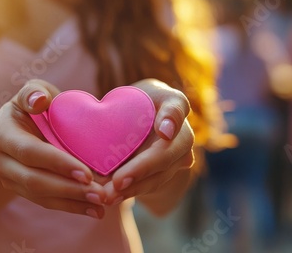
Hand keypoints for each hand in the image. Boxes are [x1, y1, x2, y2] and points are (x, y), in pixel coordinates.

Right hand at [0, 80, 106, 218]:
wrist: (30, 124)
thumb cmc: (38, 104)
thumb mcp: (35, 91)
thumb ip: (34, 92)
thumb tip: (39, 101)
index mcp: (1, 134)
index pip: (29, 152)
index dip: (57, 163)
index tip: (87, 173)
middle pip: (34, 180)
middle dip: (69, 189)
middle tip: (100, 194)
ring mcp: (9, 179)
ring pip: (41, 196)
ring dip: (73, 202)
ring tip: (101, 204)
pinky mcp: (22, 191)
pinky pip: (47, 203)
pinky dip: (72, 207)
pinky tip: (95, 211)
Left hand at [103, 79, 194, 205]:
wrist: (140, 119)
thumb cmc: (137, 102)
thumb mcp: (137, 94)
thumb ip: (146, 108)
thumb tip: (166, 132)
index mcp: (176, 105)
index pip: (176, 110)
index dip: (171, 121)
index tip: (163, 132)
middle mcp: (183, 135)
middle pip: (166, 156)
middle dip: (141, 171)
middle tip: (116, 182)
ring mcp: (178, 158)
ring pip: (158, 177)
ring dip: (133, 188)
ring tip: (108, 195)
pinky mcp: (164, 174)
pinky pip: (148, 186)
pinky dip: (128, 192)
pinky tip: (111, 197)